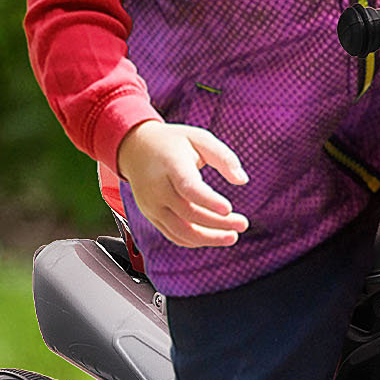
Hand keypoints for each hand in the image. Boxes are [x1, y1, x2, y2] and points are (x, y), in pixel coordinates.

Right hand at [116, 120, 248, 246]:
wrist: (136, 149)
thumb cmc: (173, 142)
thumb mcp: (199, 138)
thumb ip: (223, 157)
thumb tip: (243, 180)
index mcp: (170, 165)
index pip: (188, 187)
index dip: (208, 200)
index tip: (229, 209)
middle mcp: (158, 188)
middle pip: (188, 213)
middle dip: (218, 223)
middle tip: (243, 224)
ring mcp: (152, 205)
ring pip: (181, 231)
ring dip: (209, 238)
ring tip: (232, 236)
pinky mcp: (152, 216)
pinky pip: (174, 235)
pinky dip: (195, 241)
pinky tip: (214, 237)